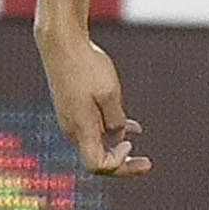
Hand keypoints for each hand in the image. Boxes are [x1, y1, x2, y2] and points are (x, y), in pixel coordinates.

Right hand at [39, 31, 150, 177]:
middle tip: (147, 165)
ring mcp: (71, 119)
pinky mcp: (72, 109)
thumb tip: (118, 135)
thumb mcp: (110, 93)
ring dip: (116, 146)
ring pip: (96, 144)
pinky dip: (110, 131)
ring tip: (136, 143)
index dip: (118, 164)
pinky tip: (130, 127)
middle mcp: (72, 129)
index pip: (97, 166)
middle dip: (122, 163)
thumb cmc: (86, 66)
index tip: (131, 144)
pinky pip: (92, 128)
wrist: (61, 44)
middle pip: (97, 159)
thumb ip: (116, 119)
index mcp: (81, 129)